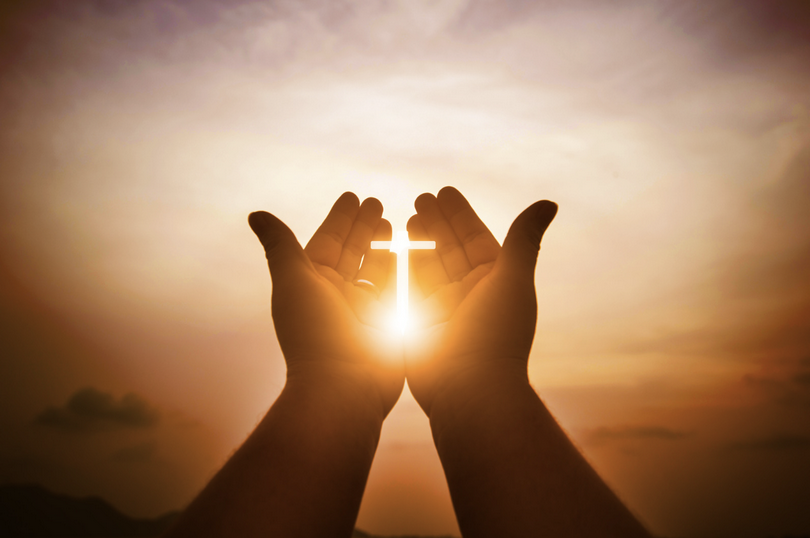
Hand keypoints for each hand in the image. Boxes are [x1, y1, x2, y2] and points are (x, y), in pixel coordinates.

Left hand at [248, 192, 403, 417]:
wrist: (344, 387)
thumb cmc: (314, 333)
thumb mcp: (293, 281)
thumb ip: (280, 245)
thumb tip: (255, 213)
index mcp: (312, 284)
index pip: (327, 242)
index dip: (340, 219)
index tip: (353, 196)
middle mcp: (337, 296)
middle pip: (352, 252)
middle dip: (363, 227)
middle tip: (376, 201)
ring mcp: (363, 311)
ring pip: (374, 269)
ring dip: (382, 245)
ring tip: (393, 221)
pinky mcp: (387, 325)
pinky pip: (395, 290)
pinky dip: (400, 270)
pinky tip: (408, 252)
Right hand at [405, 187, 556, 414]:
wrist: (469, 390)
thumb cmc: (496, 334)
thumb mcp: (513, 279)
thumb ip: (524, 239)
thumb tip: (550, 202)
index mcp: (495, 282)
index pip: (476, 239)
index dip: (460, 215)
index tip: (444, 191)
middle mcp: (470, 293)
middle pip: (450, 248)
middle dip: (437, 223)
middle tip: (421, 198)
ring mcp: (444, 309)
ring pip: (429, 265)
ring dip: (419, 241)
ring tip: (406, 217)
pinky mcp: (419, 324)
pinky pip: (409, 288)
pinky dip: (401, 267)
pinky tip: (391, 247)